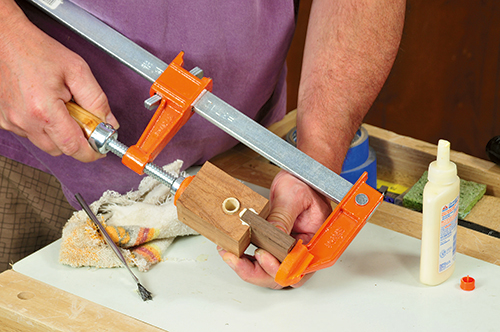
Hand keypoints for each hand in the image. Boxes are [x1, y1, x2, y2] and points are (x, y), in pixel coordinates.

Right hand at [0, 4, 117, 161]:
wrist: (5, 39)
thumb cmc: (36, 50)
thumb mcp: (77, 70)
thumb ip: (97, 100)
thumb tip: (109, 122)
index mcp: (44, 110)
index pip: (74, 148)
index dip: (92, 152)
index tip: (101, 148)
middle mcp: (24, 120)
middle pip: (61, 149)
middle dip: (76, 139)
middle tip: (82, 118)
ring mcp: (11, 122)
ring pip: (45, 143)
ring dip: (58, 132)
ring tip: (60, 105)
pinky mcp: (3, 120)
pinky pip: (30, 134)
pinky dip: (42, 126)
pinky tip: (45, 106)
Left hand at [218, 170, 331, 288]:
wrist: (300, 176)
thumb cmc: (305, 183)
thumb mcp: (293, 196)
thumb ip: (281, 217)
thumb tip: (271, 235)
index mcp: (315, 241)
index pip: (299, 267)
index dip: (279, 268)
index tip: (261, 255)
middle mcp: (303, 251)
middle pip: (281, 276)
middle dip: (256, 271)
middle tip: (235, 259)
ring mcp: (289, 251)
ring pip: (268, 272)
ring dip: (247, 268)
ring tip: (229, 255)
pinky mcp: (276, 247)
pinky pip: (261, 261)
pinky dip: (246, 260)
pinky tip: (233, 252)